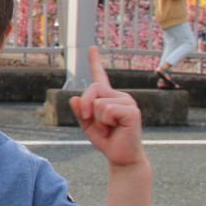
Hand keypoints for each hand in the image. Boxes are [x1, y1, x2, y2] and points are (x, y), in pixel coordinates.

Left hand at [68, 47, 144, 165]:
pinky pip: (106, 109)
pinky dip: (104, 122)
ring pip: (98, 101)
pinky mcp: (132, 111)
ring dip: (97, 119)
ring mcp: (128, 102)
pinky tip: (114, 129)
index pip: (100, 76)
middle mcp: (120, 95)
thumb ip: (80, 111)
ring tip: (108, 129)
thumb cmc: (106, 140)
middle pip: (93, 88)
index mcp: (108, 97)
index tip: (92, 48)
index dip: (95, 62)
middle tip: (94, 123)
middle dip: (86, 107)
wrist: (121, 157)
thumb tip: (74, 99)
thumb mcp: (87, 125)